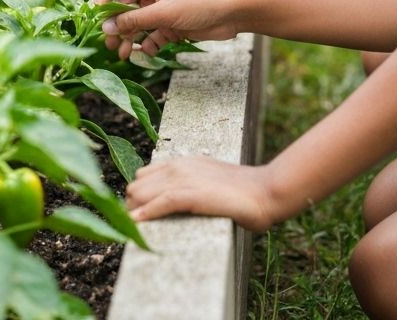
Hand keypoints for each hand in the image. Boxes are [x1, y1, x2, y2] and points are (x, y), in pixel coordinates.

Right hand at [96, 0, 238, 58]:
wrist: (235, 11)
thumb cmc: (201, 2)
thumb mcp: (164, 12)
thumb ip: (134, 20)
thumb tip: (106, 27)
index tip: (95, 19)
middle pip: (126, 6)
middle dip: (115, 24)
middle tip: (108, 44)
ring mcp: (164, 7)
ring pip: (139, 22)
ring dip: (130, 37)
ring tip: (123, 54)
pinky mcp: (173, 23)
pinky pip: (154, 33)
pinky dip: (148, 43)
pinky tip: (146, 52)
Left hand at [126, 156, 278, 230]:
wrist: (264, 191)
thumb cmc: (241, 193)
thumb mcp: (209, 181)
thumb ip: (191, 185)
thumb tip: (176, 203)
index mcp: (181, 163)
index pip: (143, 177)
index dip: (139, 199)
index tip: (140, 218)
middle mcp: (177, 166)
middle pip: (135, 187)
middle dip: (132, 209)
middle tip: (139, 231)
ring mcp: (182, 178)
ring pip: (139, 193)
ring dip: (135, 213)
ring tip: (137, 233)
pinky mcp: (190, 193)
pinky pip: (157, 204)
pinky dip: (144, 216)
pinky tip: (136, 226)